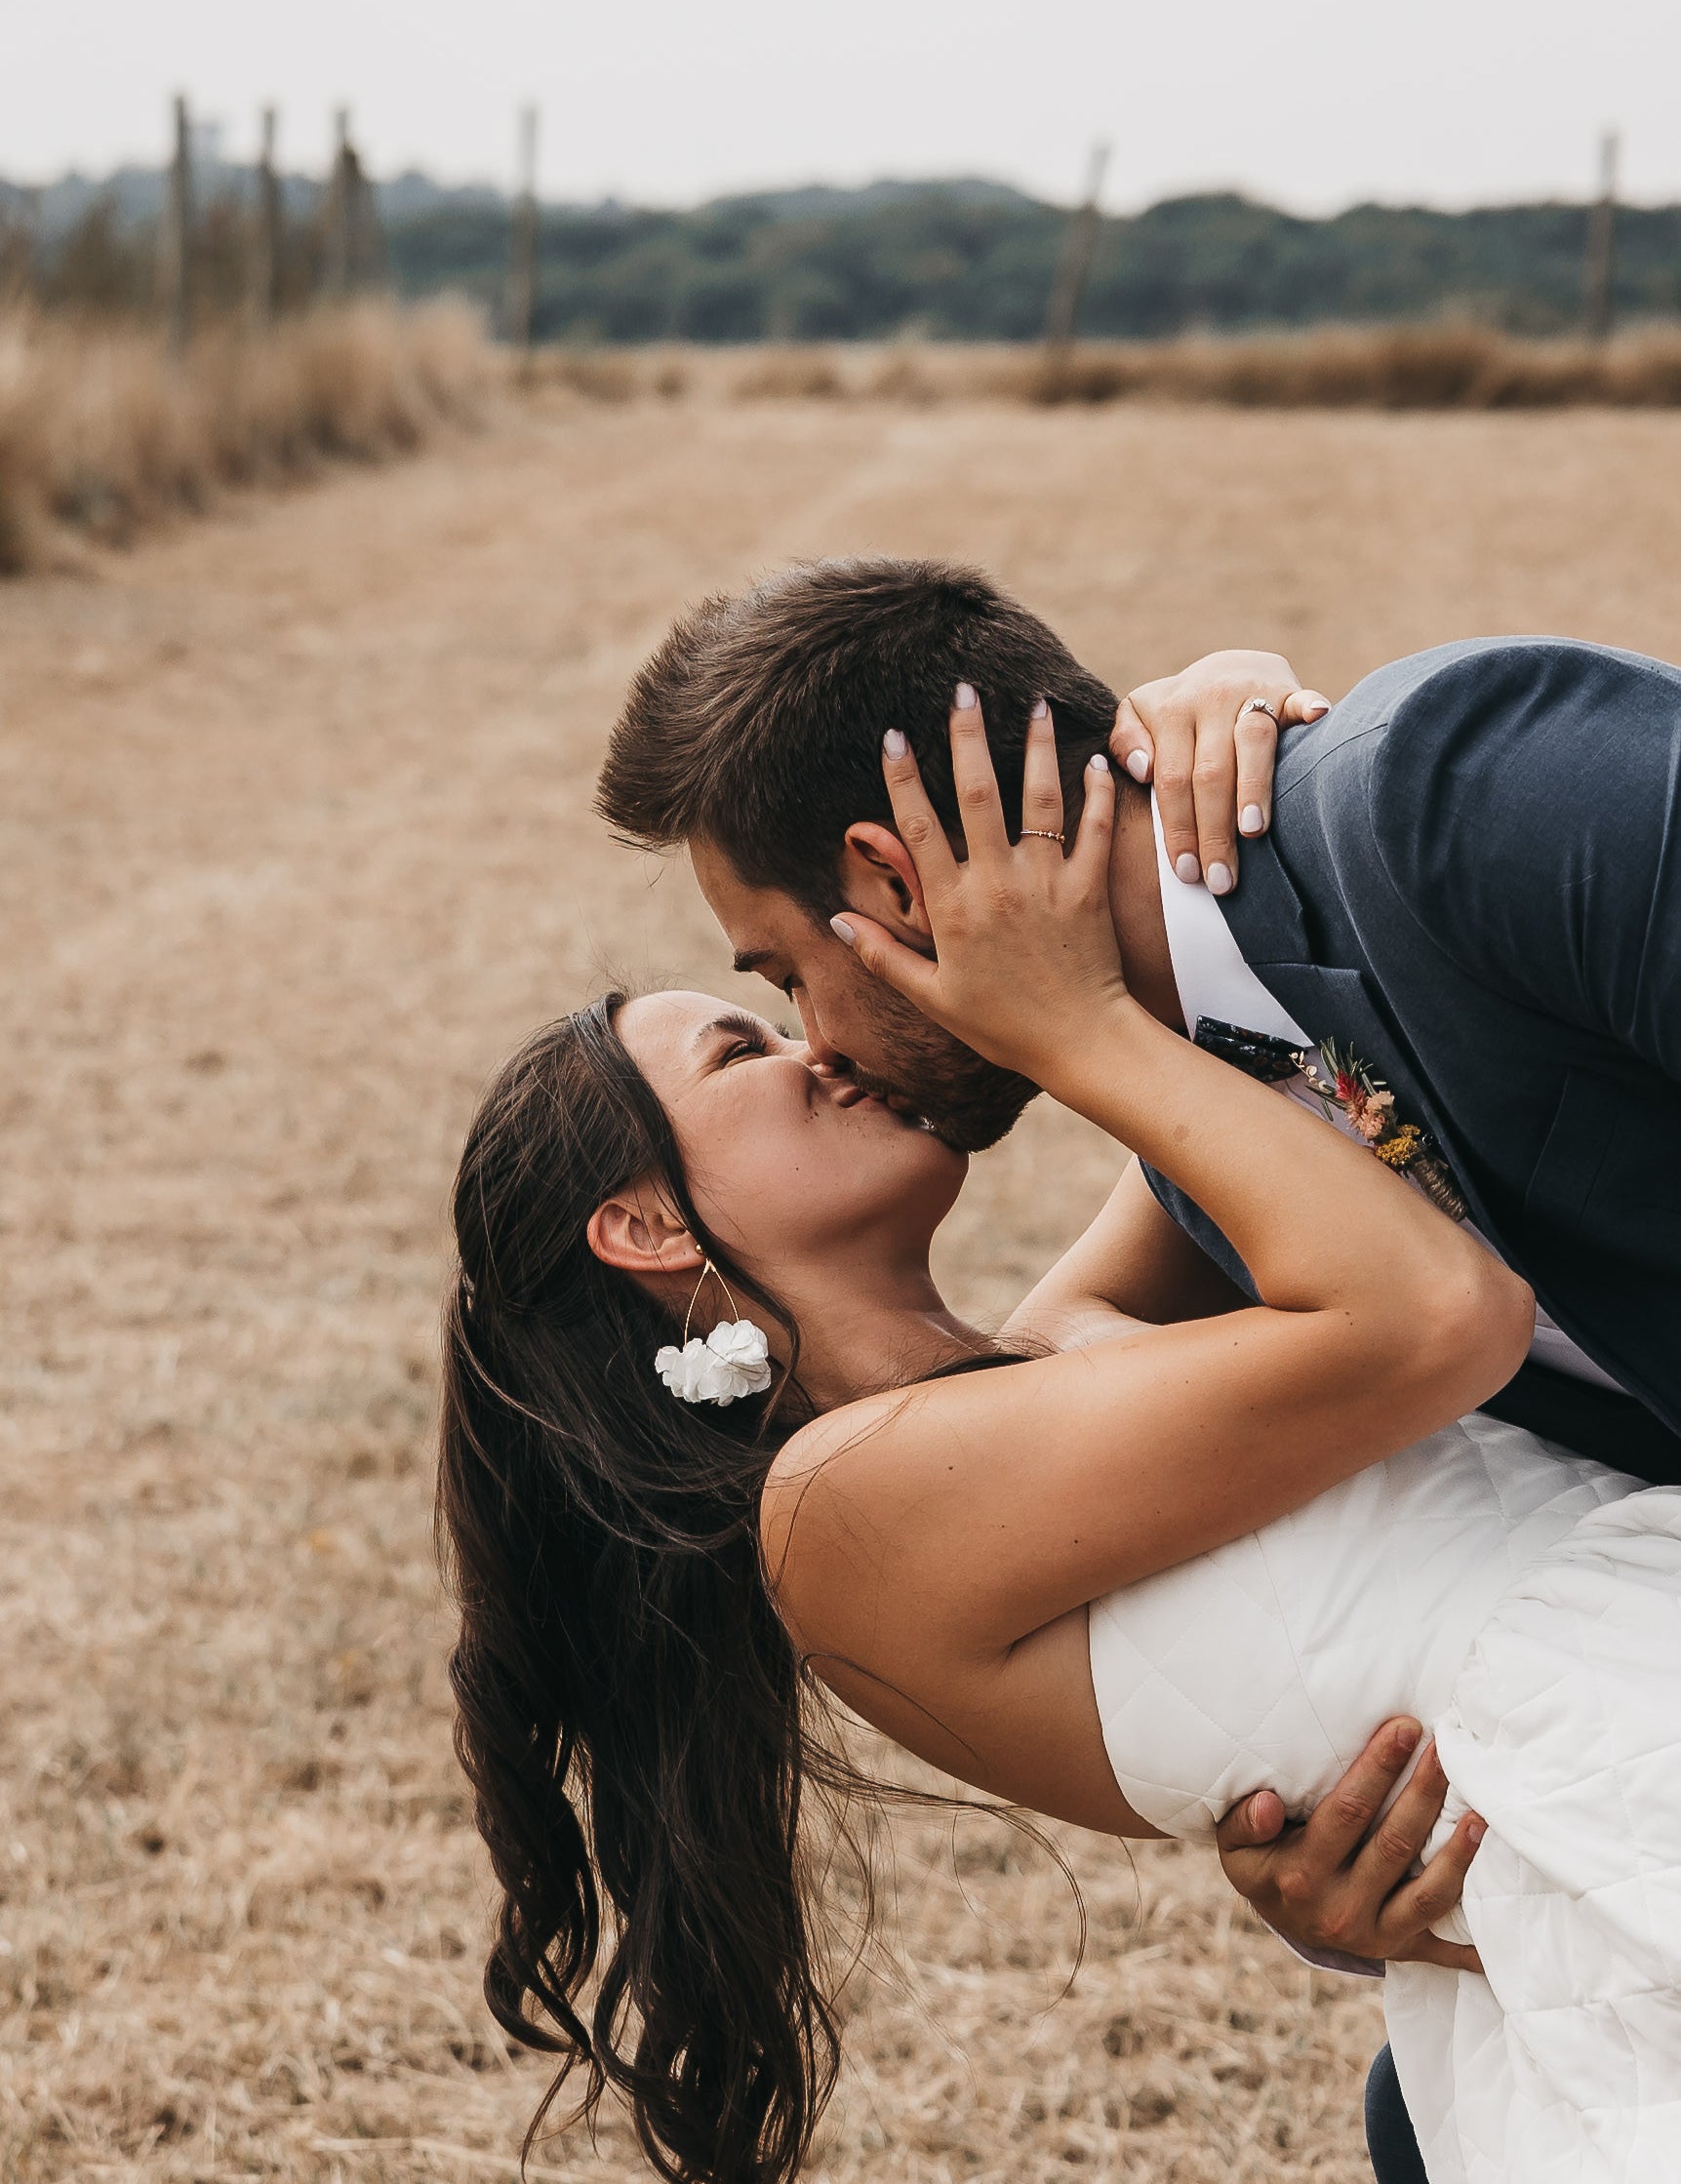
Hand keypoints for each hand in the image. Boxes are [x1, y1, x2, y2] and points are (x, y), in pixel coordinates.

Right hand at [830, 685, 1126, 1082]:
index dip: (903, 778)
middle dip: (967, 737)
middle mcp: (997, 883)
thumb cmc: (1002, 1025)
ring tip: (1037, 703)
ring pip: (1040, 800)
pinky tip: (1097, 758)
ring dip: (1038, 747)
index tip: (893, 736)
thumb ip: (884, 956)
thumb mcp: (933, 997)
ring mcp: (1047, 882)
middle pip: (978, 794)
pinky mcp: (1089, 889)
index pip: (920, 827)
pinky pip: (1093, 830)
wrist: (1079, 1042)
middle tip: (963, 690)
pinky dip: (1097, 792)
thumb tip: (837, 922)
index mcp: (953, 907)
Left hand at [1109, 651, 1330, 896]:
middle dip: (1214, 830)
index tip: (1186, 872)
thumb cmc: (1178, 712)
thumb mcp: (1139, 716)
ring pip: (1252, 742)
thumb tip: (1143, 771)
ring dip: (1254, 787)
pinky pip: (1300, 697)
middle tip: (1221, 879)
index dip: (1178, 827)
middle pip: (1211, 772)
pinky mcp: (1287, 689)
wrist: (1226, 668)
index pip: (1173, 779)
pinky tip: (1318, 716)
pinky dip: (1309, 705)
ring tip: (1252, 832)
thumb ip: (1126, 741)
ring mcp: (1251, 690)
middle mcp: (1210, 697)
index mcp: (1172, 710)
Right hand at [1217, 1718, 1484, 1973]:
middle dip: (1425, 1792)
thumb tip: (1266, 1803)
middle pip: (1395, 1845)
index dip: (1378, 1769)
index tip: (1403, 1728)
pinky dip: (1477, 1937)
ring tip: (1482, 1812)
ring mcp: (1375, 1935)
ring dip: (1460, 1853)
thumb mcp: (1237, 1846)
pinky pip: (1445, 1946)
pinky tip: (1504, 1904)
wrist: (1281, 1920)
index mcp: (1300, 1876)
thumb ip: (1244, 1821)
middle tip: (1447, 1748)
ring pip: (1429, 1894)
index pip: (1347, 1813)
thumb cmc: (1264, 1864)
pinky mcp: (1401, 1950)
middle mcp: (1340, 1909)